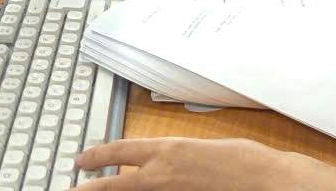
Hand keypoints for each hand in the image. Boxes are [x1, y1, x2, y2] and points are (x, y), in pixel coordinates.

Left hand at [77, 137, 302, 190]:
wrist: (263, 180)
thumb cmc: (241, 160)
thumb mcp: (201, 148)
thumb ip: (175, 157)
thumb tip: (160, 163)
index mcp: (169, 150)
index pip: (121, 151)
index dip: (97, 155)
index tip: (82, 159)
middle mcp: (164, 174)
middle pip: (115, 185)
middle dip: (90, 189)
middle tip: (72, 190)